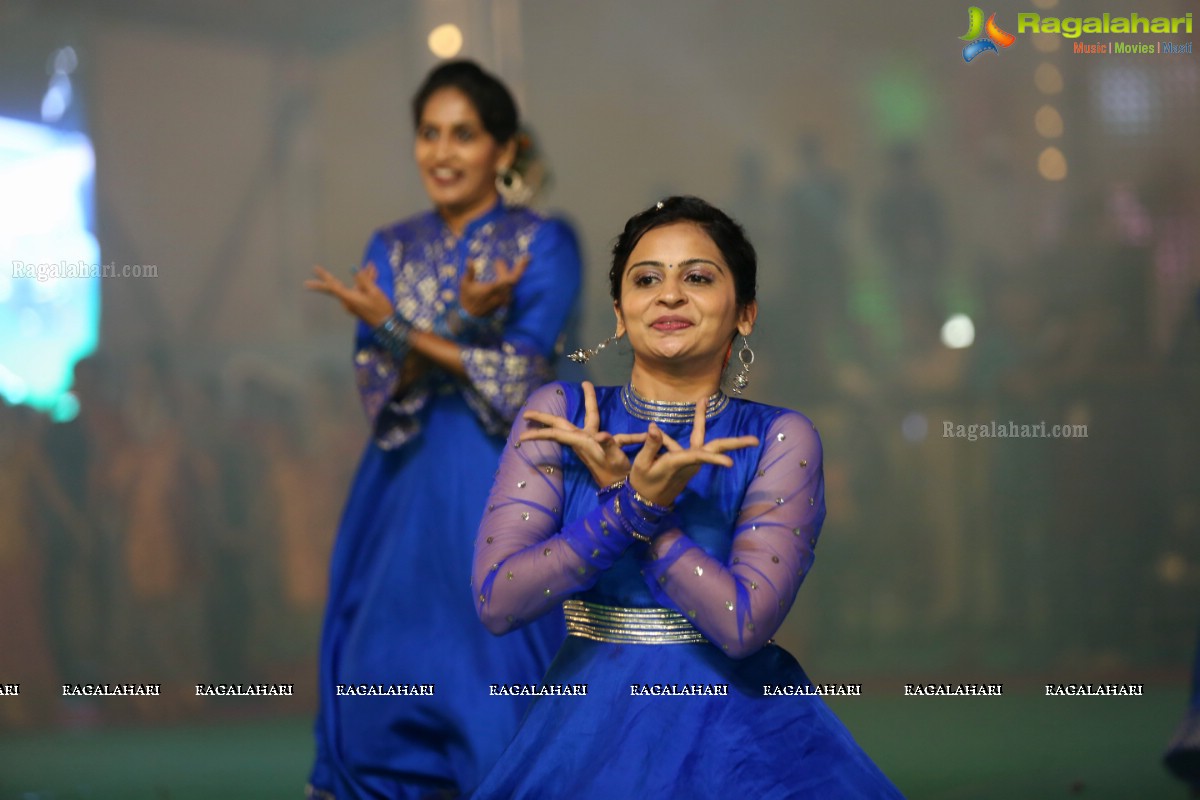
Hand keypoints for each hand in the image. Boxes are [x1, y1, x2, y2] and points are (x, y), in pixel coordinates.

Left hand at [305, 262, 393, 327]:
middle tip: (314, 269)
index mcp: (349, 298)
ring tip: (372, 266)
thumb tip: (353, 269)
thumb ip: (363, 280)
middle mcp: (348, 301)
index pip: (332, 286)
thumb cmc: (380, 308)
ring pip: (354, 286)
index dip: (322, 279)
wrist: (387, 325)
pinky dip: (366, 282)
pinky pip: (360, 290)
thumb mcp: (374, 292)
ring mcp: (353, 303)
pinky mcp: (359, 304)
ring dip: (363, 276)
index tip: (314, 272)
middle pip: (337, 286)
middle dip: (330, 277)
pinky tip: (373, 273)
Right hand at [459, 255, 528, 316]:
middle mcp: (501, 295)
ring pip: (514, 284)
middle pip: (515, 280)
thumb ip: (469, 271)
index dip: (511, 268)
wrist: (470, 317)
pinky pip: (511, 289)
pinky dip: (512, 280)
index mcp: (493, 289)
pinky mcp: (504, 302)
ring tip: (515, 262)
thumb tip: (469, 259)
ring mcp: (504, 299)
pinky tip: (510, 273)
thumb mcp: (465, 284)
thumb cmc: (467, 299)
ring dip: (515, 272)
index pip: (508, 278)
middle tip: (527, 257)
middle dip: (521, 268)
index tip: (505, 259)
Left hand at [519, 381, 646, 486]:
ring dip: (579, 408)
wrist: (623, 486)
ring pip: (583, 421)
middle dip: (544, 418)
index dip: (540, 432)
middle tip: (526, 413)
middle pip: (561, 424)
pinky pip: (607, 436)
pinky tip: (636, 436)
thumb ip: (608, 444)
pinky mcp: (603, 445)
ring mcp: (591, 442)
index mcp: (582, 441)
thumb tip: (602, 435)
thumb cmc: (616, 473)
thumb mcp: (613, 458)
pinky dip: (625, 435)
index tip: (521, 436)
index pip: (556, 433)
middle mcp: (583, 440)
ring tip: (570, 398)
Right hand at [628, 399, 759, 506]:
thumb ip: (651, 446)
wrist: (647, 501)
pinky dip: (688, 429)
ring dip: (703, 421)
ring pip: (706, 442)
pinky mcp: (688, 461)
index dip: (714, 459)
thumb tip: (655, 427)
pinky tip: (687, 416)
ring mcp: (691, 462)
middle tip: (755, 440)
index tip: (731, 463)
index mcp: (678, 463)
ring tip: (704, 401)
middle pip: (714, 449)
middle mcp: (689, 462)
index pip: (698, 458)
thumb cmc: (643, 483)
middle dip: (735, 444)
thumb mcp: (642, 464)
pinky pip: (691, 443)